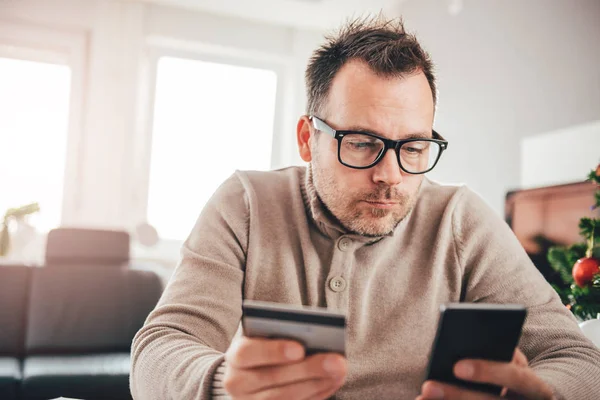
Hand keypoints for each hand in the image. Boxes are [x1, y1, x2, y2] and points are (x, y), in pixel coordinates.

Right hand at [223, 336, 346, 399]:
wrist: (248, 372)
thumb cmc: (264, 344)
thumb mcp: (266, 334)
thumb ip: (283, 332)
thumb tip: (315, 339)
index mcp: (235, 356)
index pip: (247, 353)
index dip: (273, 351)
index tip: (299, 349)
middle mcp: (238, 382)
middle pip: (273, 378)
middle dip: (308, 369)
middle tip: (337, 361)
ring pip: (284, 397)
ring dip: (317, 384)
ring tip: (340, 371)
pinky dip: (316, 394)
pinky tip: (333, 381)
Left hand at [417, 349, 554, 399]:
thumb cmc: (514, 375)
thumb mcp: (513, 364)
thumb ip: (498, 354)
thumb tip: (463, 346)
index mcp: (535, 388)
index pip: (516, 378)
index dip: (488, 372)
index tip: (457, 367)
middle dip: (458, 395)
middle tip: (429, 387)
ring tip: (422, 396)